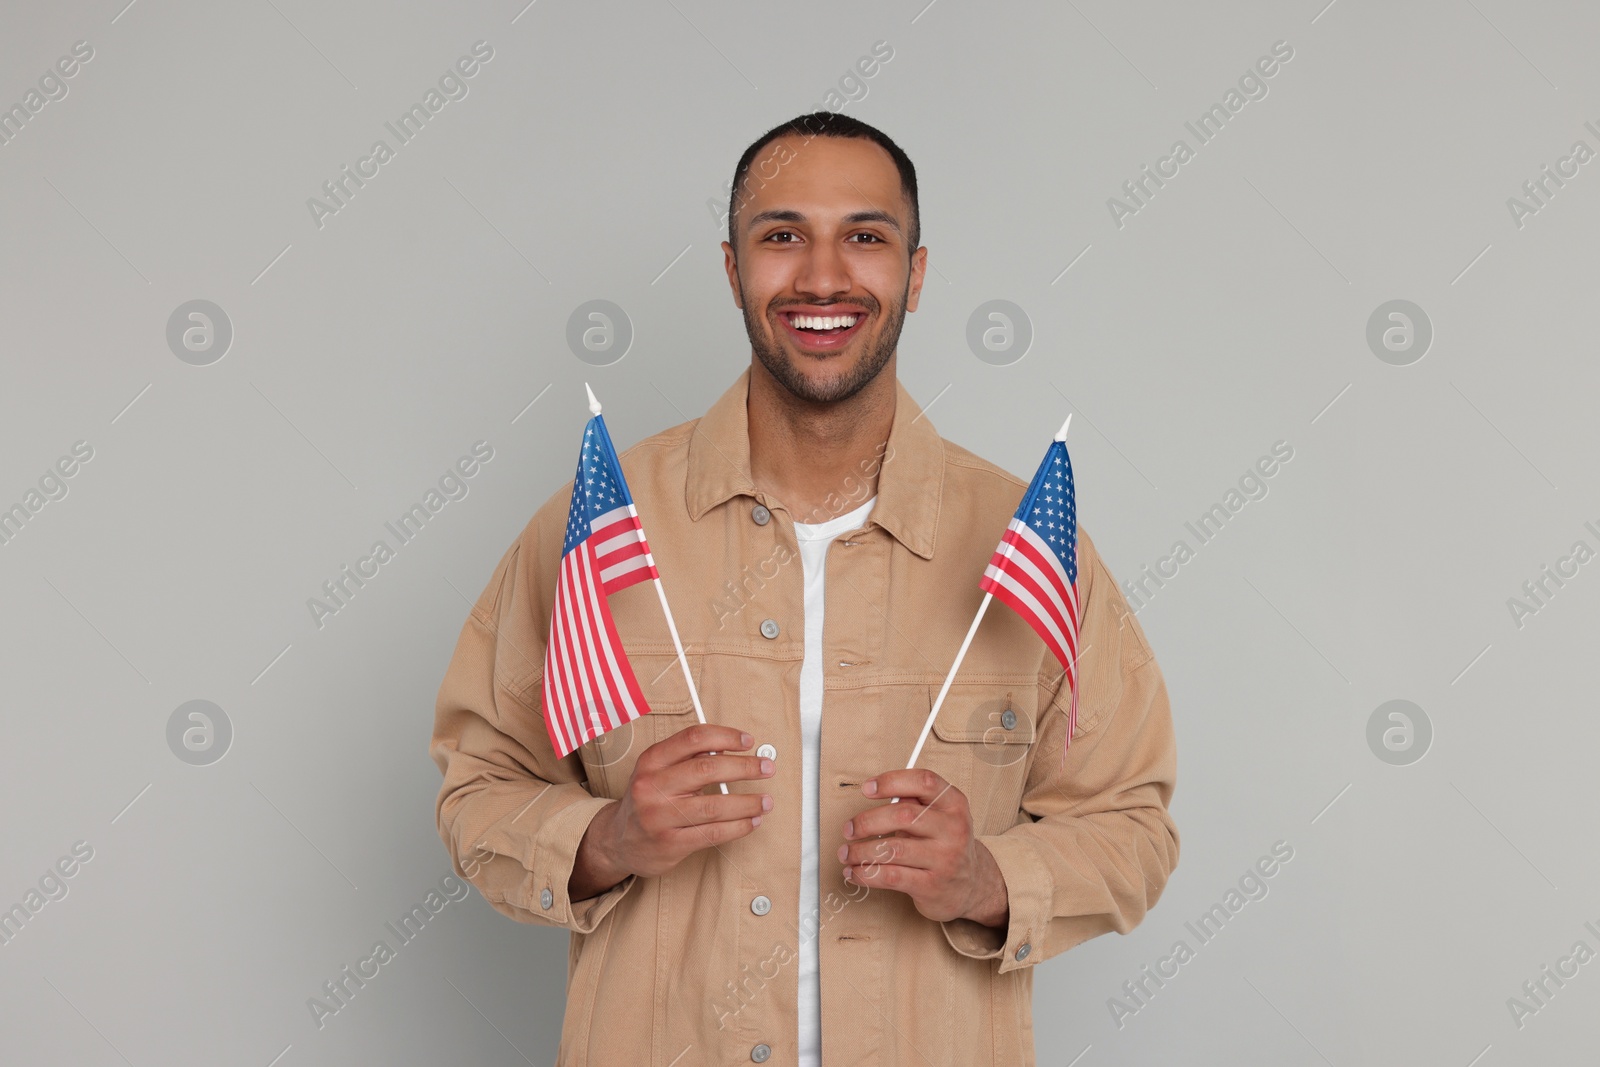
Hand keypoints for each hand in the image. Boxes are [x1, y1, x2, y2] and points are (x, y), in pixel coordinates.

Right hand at [572, 724, 774, 897]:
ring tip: (766, 801)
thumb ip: (688, 757)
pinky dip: (738, 827)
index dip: (726, 736)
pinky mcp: (670, 843)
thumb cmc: (648, 799)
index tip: (748, 742)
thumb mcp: (657, 771)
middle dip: (744, 767)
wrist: (618, 840)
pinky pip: (713, 833)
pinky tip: (752, 821)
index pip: (693, 739)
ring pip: (715, 806)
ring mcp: (660, 817)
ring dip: (748, 802)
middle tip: (766, 768)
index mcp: (651, 760)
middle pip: (707, 769)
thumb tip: (732, 747)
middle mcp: (652, 786)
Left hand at [836, 769, 1008, 926]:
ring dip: (860, 851)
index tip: (866, 789)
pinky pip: (890, 877)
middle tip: (849, 829)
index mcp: (954, 804)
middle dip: (867, 822)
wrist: (973, 886)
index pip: (923, 782)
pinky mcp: (931, 886)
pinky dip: (865, 874)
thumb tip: (874, 792)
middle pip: (903, 815)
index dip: (891, 781)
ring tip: (846, 853)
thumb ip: (913, 802)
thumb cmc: (946, 844)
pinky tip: (854, 872)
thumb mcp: (940, 816)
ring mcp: (944, 859)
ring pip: (892, 849)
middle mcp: (953, 829)